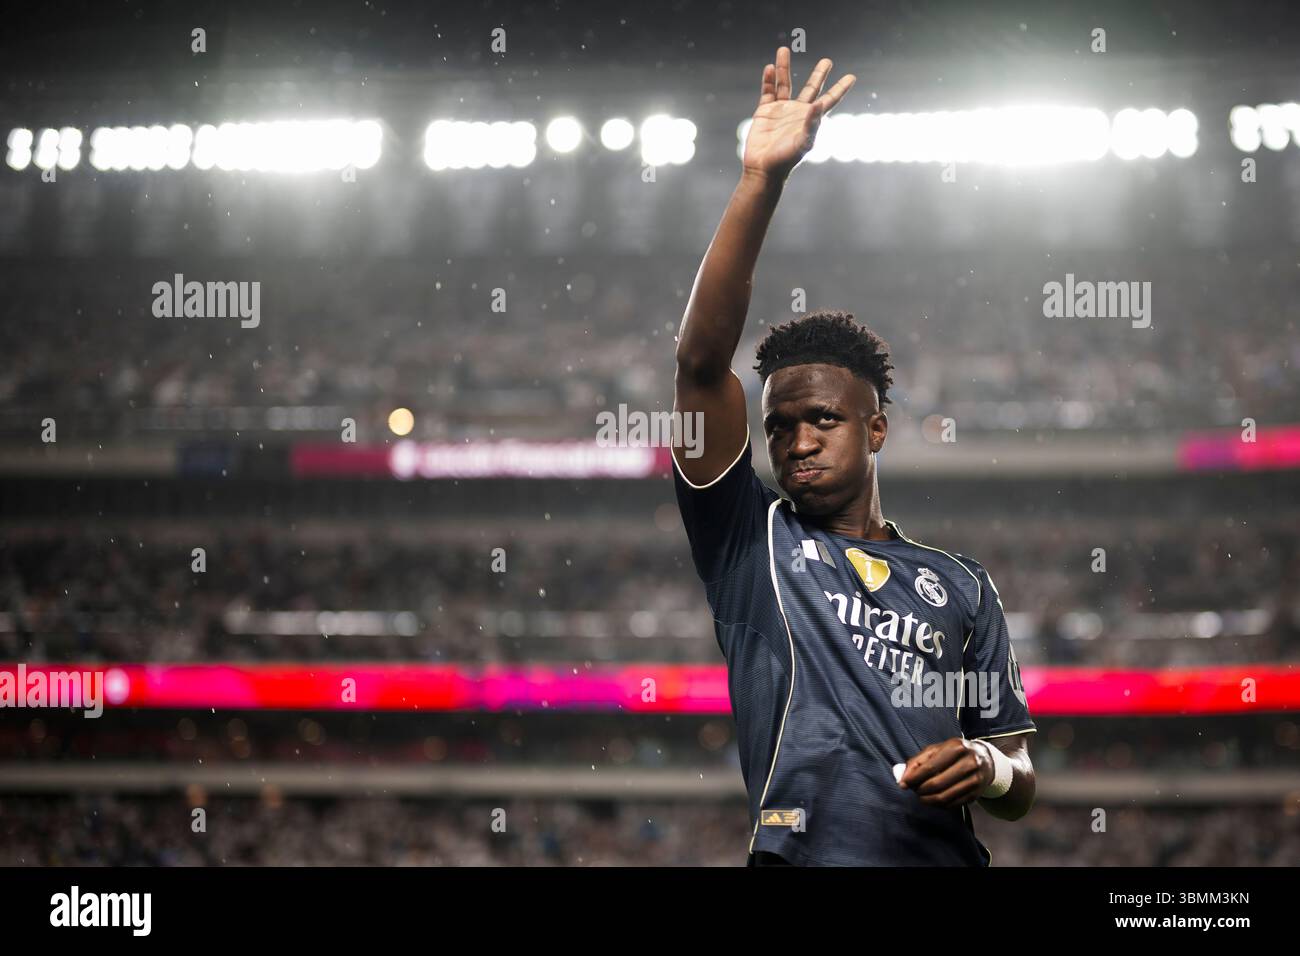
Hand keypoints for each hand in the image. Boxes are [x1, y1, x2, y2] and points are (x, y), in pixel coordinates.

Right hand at [742, 46, 855, 180]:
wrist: (763, 169)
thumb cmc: (785, 160)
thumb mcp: (802, 143)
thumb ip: (812, 124)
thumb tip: (818, 104)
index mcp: (811, 119)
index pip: (829, 100)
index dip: (840, 89)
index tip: (852, 77)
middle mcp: (798, 112)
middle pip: (811, 88)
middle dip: (819, 75)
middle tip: (827, 61)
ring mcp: (781, 110)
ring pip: (785, 83)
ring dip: (783, 67)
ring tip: (784, 49)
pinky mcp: (765, 112)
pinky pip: (767, 91)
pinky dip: (768, 80)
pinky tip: (769, 67)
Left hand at [897, 737, 993, 807]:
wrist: (984, 759)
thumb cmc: (954, 753)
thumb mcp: (936, 750)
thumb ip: (917, 761)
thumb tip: (902, 778)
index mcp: (956, 747)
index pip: (930, 767)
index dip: (914, 778)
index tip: (903, 784)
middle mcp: (969, 762)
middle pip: (937, 783)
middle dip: (920, 790)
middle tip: (914, 790)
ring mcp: (975, 779)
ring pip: (945, 797)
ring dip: (928, 800)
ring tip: (922, 796)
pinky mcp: (976, 793)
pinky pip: (953, 804)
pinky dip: (939, 805)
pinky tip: (934, 800)